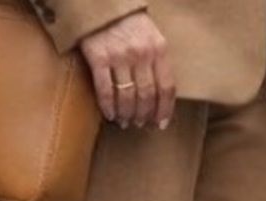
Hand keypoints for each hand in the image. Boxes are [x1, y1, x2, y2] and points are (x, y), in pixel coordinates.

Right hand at [79, 13, 175, 129]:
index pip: (166, 87)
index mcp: (158, 48)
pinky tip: (110, 115)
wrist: (102, 2)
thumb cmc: (129, 23)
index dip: (164, 110)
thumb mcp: (151, 36)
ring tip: (125, 122)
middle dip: (144, 115)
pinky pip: (105, 91)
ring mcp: (119, 56)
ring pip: (127, 97)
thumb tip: (159, 95)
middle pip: (146, 96)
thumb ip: (157, 61)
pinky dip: (108, 107)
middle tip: (139, 123)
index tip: (160, 123)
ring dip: (127, 114)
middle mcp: (141, 53)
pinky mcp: (99, 58)